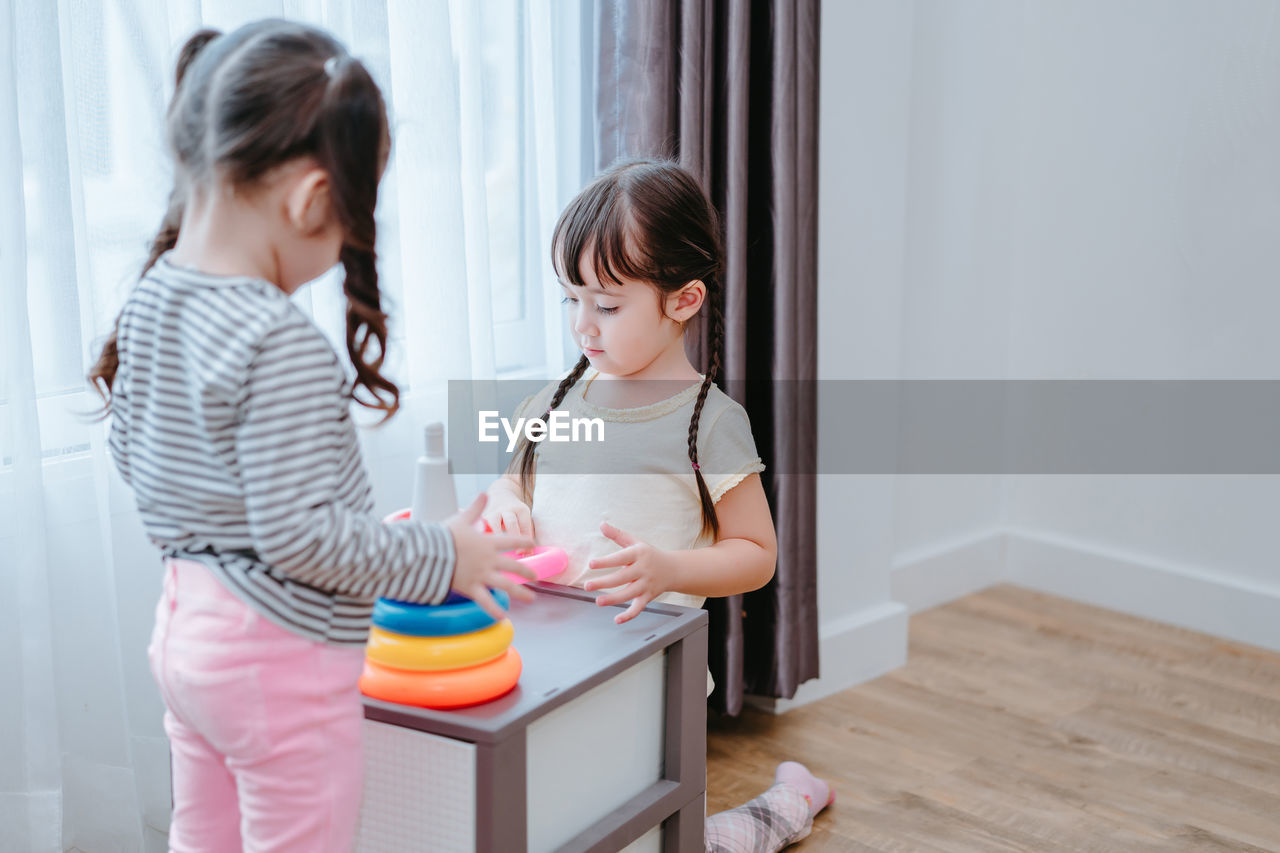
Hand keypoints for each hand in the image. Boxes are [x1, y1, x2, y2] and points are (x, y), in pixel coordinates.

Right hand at [447, 493, 536, 620]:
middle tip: (535, 576)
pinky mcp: (472, 588)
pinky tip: (503, 618)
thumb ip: (475, 508)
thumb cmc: (444, 535)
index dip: (524, 540)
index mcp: (488, 542)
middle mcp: (489, 559)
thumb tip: (483, 493)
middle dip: (526, 570)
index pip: (511, 540)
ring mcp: (482, 575)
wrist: (429, 552)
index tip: (533, 543)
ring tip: (531, 598)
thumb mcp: (461, 519)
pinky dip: (494, 610)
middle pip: (513, 565)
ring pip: (506, 585)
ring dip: (520, 592)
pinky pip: (486, 601)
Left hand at [583, 522, 678, 623]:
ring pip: (629, 594)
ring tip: (597, 601)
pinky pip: (639, 608)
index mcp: (639, 554)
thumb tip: (601, 524)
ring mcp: (646, 585)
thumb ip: (618, 535)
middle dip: (604, 583)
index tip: (591, 564)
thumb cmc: (649, 554)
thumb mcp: (635, 542)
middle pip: (622, 578)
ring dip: (613, 599)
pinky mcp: (648, 597)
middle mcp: (643, 570)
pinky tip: (617, 619)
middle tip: (587, 586)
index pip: (620, 558)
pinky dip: (629, 615)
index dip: (606, 562)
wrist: (673, 569)